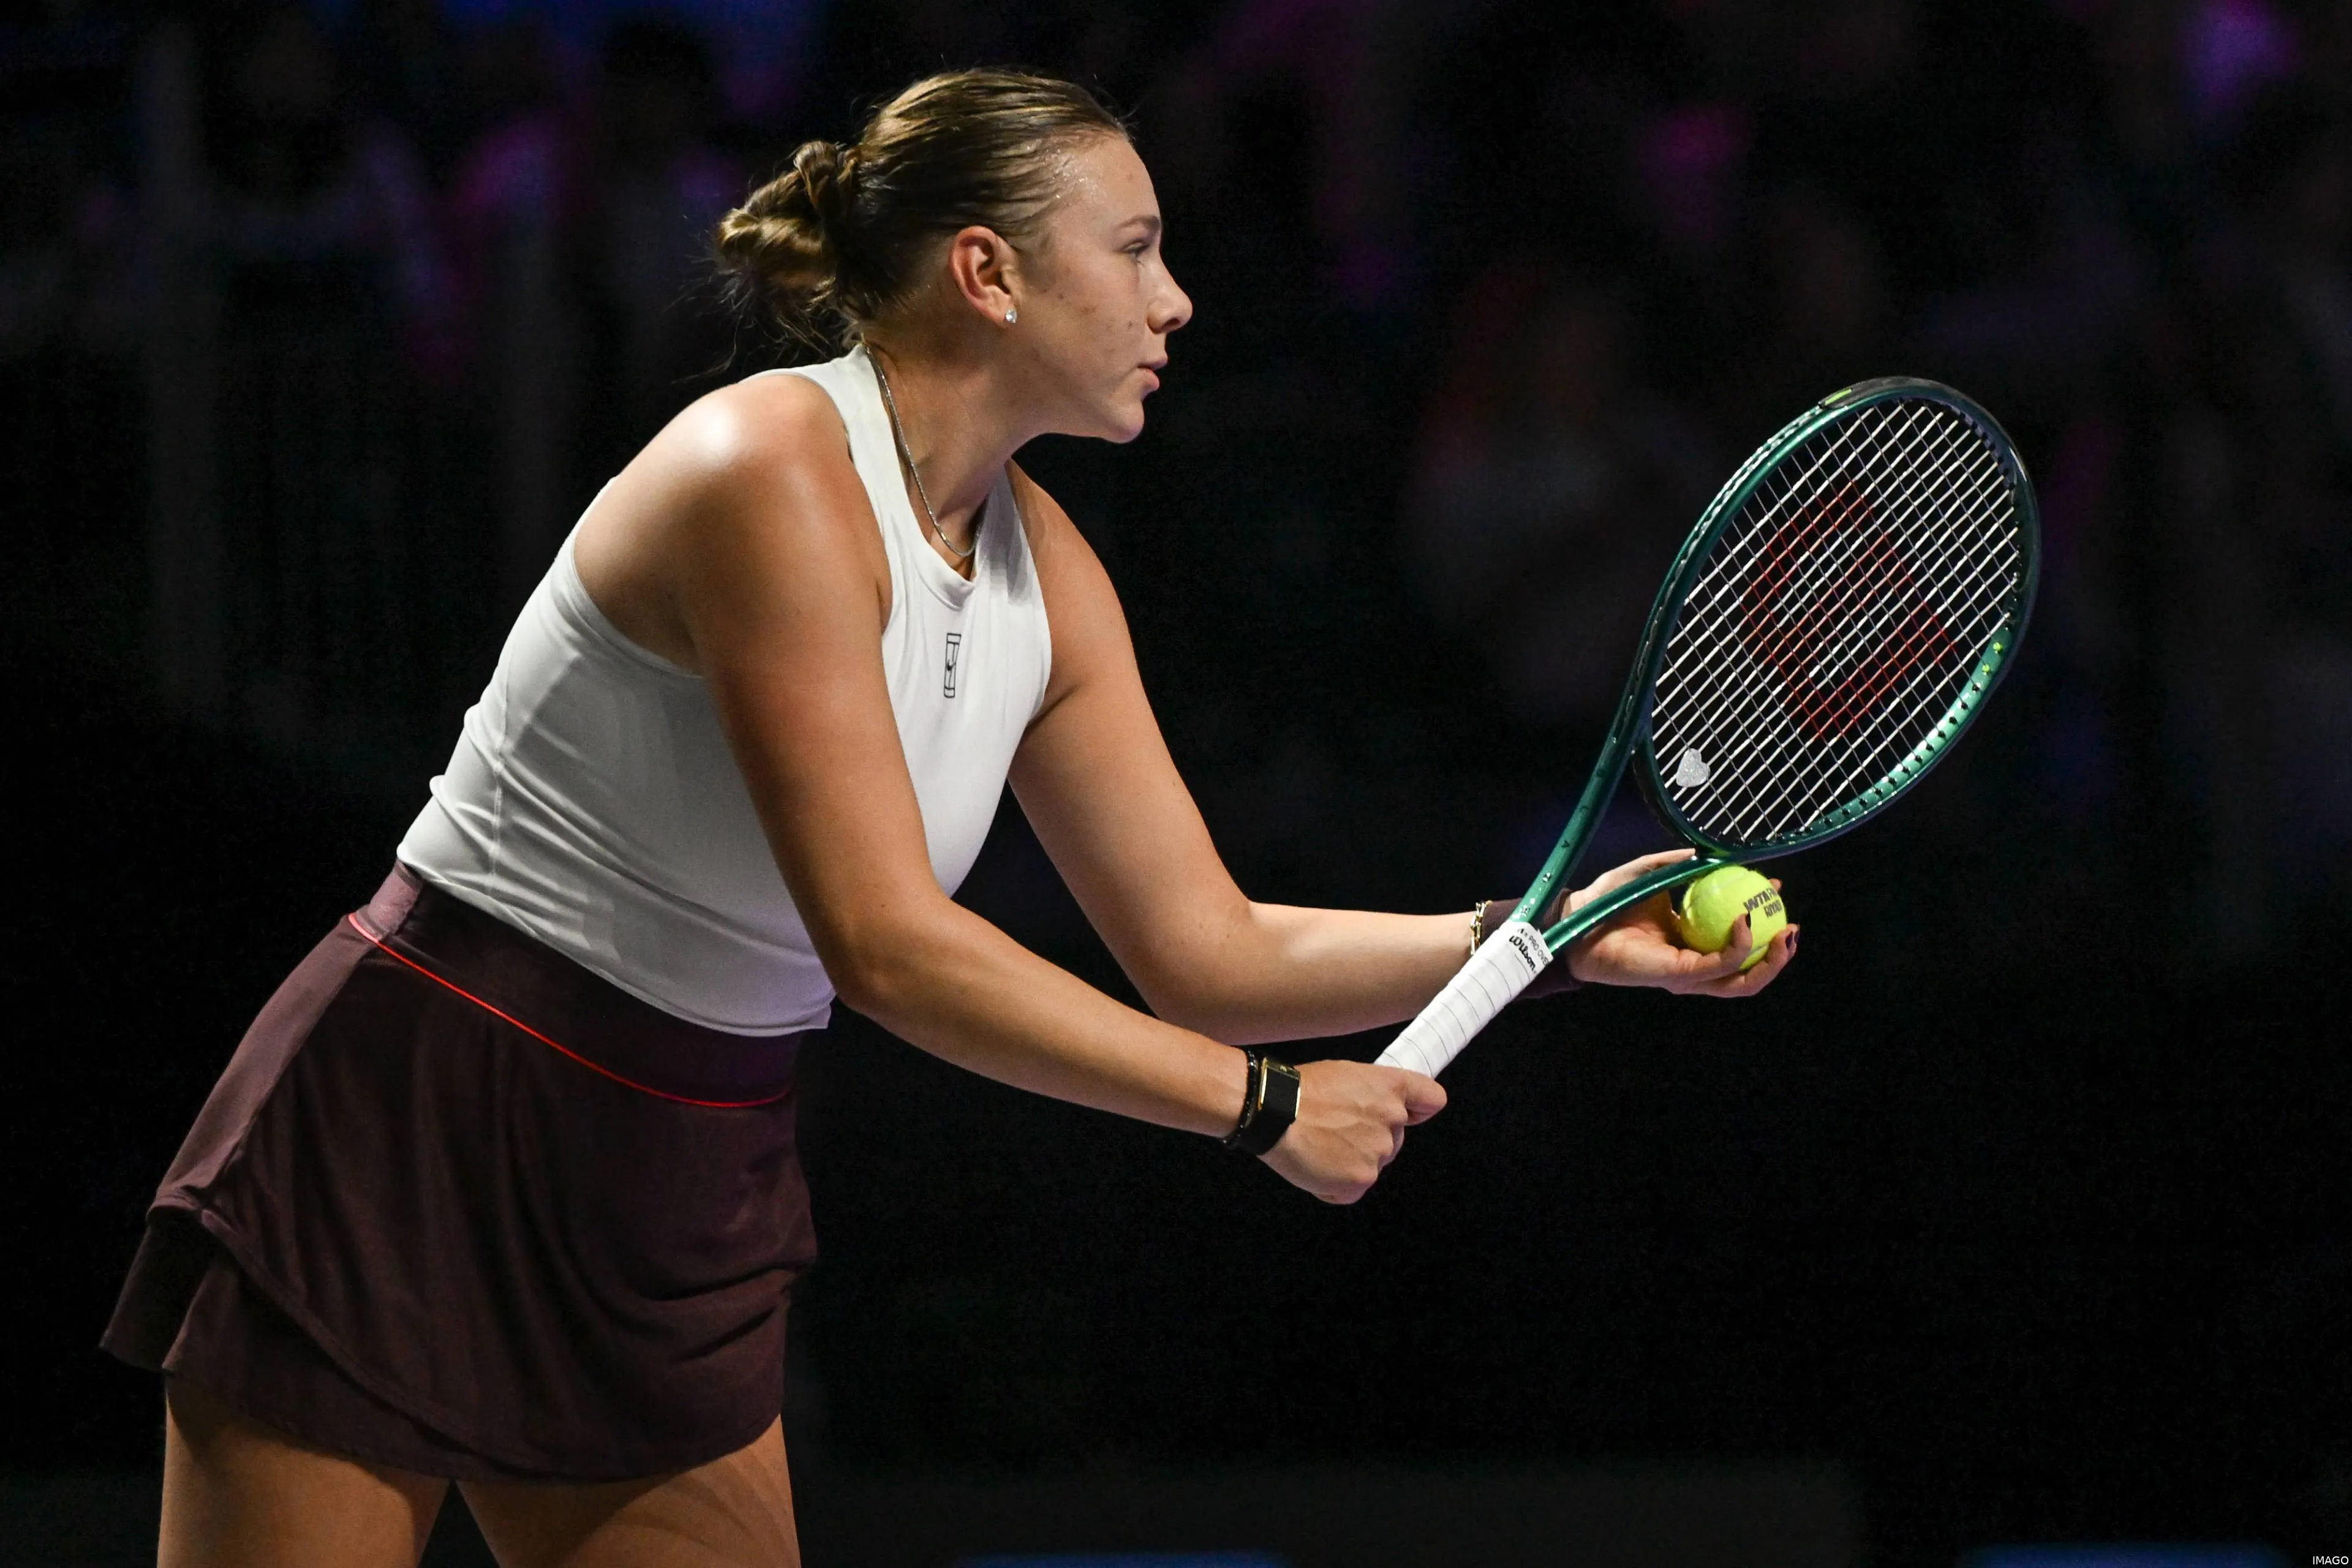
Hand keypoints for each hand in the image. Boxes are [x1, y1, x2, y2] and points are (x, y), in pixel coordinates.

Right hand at [1262, 1059, 1445, 1203]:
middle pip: (1395, 1139)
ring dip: (1350, 1162)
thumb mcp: (1346, 1074)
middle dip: (1370, 1139)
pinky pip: (1352, 1190)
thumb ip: (1373, 1093)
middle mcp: (1393, 1120)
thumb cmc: (1300, 1089)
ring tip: (1319, 1145)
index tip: (1410, 1114)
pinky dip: (1335, 1185)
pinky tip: (1315, 1165)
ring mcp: (1379, 1153)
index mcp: (1391, 1088)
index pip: (1432, 1100)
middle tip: (1335, 1131)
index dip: (1420, 1110)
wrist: (1273, 1111)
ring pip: (1372, 1164)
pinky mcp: (1361, 1180)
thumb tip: (1373, 1110)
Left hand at [1561, 848, 1797, 996]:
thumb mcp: (1654, 873)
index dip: (1764, 918)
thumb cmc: (1608, 898)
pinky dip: (1737, 946)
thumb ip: (1683, 864)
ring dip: (1770, 960)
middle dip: (1779, 954)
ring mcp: (1687, 973)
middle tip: (1794, 926)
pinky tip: (1744, 921)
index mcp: (1691, 940)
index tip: (1776, 889)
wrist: (1577, 919)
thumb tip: (1715, 852)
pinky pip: (1718, 966)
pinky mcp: (1678, 976)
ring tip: (1786, 933)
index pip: (1737, 938)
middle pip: (1749, 970)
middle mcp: (1693, 962)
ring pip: (1742, 980)